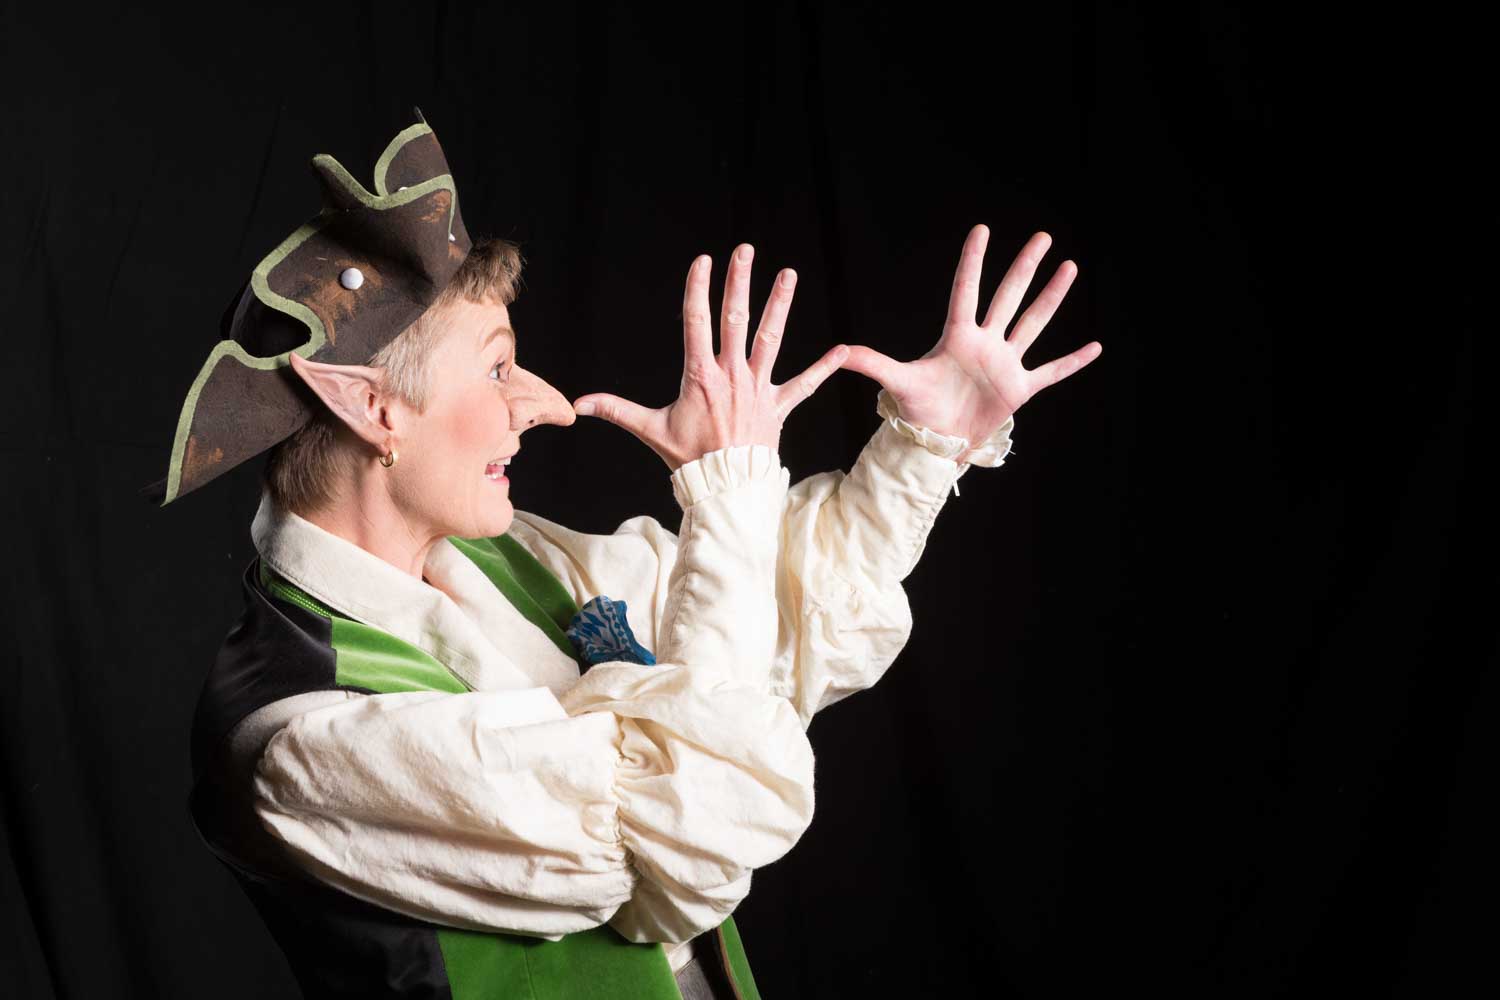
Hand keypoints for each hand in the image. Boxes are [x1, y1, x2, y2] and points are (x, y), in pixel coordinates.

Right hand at [573, 244, 849, 470]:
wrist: (726, 487)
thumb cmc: (687, 459)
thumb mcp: (650, 430)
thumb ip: (616, 410)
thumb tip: (577, 405)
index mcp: (702, 376)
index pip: (697, 322)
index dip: (698, 289)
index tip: (703, 261)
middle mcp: (733, 375)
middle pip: (736, 319)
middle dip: (740, 282)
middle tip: (745, 251)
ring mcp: (758, 388)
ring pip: (771, 339)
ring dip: (780, 305)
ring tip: (789, 274)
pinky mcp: (778, 406)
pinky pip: (805, 385)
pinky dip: (824, 368)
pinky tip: (844, 349)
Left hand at [839, 225, 1100, 463]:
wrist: (936, 443)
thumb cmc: (916, 411)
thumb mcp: (896, 383)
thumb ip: (871, 363)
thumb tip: (837, 351)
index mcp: (957, 337)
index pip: (966, 291)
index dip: (973, 261)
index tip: (982, 230)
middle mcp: (985, 344)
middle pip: (1008, 297)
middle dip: (1025, 267)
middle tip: (1043, 237)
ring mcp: (1005, 364)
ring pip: (1033, 323)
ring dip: (1052, 297)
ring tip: (1069, 268)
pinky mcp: (1019, 389)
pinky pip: (1052, 371)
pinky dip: (1073, 361)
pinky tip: (1095, 347)